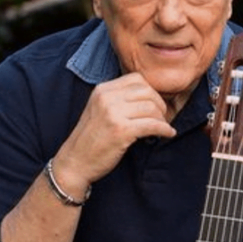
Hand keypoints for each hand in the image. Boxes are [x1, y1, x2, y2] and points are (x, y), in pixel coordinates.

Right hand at [54, 73, 176, 189]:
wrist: (75, 162)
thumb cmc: (91, 138)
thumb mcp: (100, 109)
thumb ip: (119, 99)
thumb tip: (152, 96)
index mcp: (102, 90)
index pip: (137, 79)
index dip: (151, 92)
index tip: (155, 105)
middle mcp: (107, 98)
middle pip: (147, 92)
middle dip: (160, 105)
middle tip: (161, 118)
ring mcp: (113, 113)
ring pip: (152, 108)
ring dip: (162, 119)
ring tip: (162, 128)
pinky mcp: (121, 131)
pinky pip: (152, 125)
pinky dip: (164, 130)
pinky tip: (167, 134)